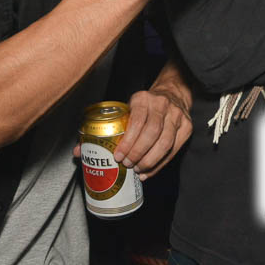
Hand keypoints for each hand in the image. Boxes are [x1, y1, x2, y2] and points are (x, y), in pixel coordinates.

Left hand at [70, 85, 192, 180]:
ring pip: (165, 142)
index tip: (117, 156)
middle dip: (138, 153)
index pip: (136, 121)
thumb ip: (103, 129)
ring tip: (137, 170)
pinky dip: (161, 164)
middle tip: (127, 165)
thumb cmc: (142, 106)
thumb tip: (78, 151)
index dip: (127, 141)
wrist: (172, 93)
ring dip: (149, 160)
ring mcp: (177, 115)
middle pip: (152, 133)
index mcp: (142, 98)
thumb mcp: (125, 109)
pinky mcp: (186, 127)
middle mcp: (161, 104)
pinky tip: (149, 172)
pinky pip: (174, 149)